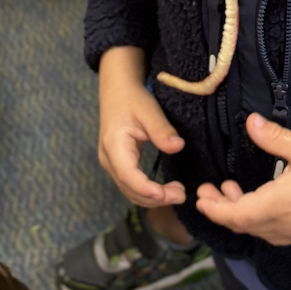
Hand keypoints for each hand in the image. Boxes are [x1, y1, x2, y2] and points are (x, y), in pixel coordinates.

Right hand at [97, 46, 185, 207]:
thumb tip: (177, 146)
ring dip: (152, 198)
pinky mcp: (117, 164)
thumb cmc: (132, 99)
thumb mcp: (149, 110)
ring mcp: (111, 164)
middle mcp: (108, 159)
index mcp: (114, 145)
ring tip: (177, 193)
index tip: (170, 194)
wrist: (117, 92)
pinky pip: (130, 185)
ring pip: (129, 191)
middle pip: (129, 189)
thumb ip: (161, 129)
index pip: (129, 175)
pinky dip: (147, 192)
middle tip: (182, 195)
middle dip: (155, 198)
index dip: (148, 189)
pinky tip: (164, 190)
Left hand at [195, 113, 290, 245]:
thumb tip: (250, 122)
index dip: (214, 208)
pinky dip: (254, 217)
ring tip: (229, 189)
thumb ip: (275, 138)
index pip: (235, 215)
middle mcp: (281, 225)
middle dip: (220, 208)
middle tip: (207, 191)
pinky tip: (256, 200)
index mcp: (278, 205)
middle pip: (240, 223)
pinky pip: (268, 231)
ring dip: (237, 212)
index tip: (201, 196)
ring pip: (254, 228)